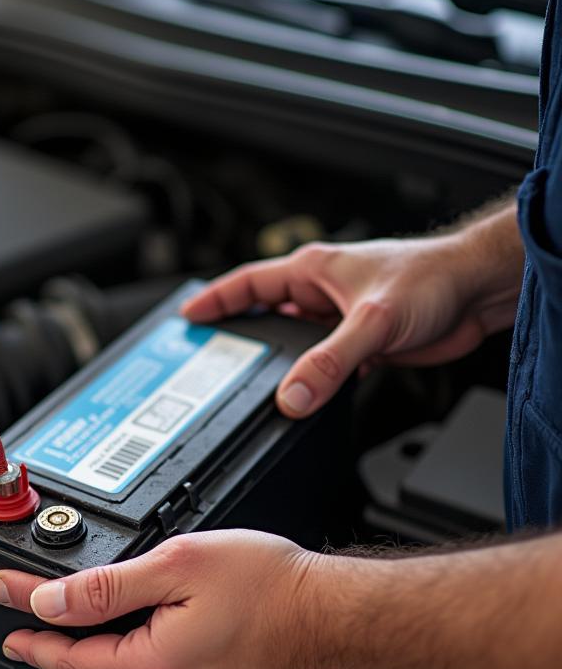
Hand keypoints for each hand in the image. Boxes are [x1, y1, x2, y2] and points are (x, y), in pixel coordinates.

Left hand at [0, 530, 320, 668]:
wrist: (324, 611)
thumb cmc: (267, 584)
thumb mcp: (176, 564)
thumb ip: (107, 586)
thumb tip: (52, 600)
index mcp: (154, 665)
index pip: (68, 652)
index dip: (28, 627)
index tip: (1, 600)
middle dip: (44, 653)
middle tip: (15, 632)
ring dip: (76, 663)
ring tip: (49, 642)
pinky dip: (113, 668)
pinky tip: (109, 650)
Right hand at [182, 228, 521, 418]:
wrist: (479, 290)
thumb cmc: (432, 278)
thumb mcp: (371, 322)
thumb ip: (329, 362)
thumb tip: (292, 396)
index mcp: (312, 271)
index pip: (248, 283)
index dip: (215, 299)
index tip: (189, 317)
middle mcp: (323, 292)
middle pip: (267, 315)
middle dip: (241, 335)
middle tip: (212, 357)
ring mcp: (342, 317)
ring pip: (297, 343)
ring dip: (281, 363)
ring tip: (253, 384)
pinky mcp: (364, 341)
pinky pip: (325, 363)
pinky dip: (313, 379)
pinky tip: (308, 396)